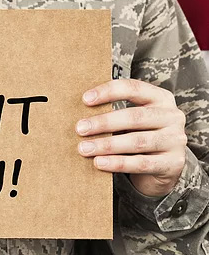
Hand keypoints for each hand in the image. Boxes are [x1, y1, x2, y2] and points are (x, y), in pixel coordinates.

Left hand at [76, 79, 186, 196]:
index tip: (85, 99)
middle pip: (134, 116)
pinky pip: (142, 163)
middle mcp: (172, 116)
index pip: (134, 88)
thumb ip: (114, 114)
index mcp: (161, 98)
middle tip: (80, 129)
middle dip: (104, 122)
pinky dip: (118, 163)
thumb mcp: (133, 120)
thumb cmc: (141, 135)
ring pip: (137, 141)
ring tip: (84, 148)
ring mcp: (175, 140)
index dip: (108, 92)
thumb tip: (80, 115)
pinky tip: (99, 162)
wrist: (166, 166)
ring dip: (107, 145)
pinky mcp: (174, 163)